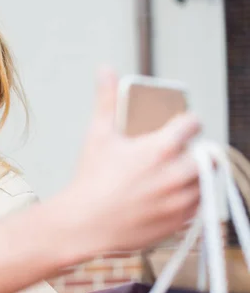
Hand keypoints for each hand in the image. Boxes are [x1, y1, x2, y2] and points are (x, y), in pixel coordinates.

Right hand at [67, 67, 200, 253]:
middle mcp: (177, 175)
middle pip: (207, 154)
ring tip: (171, 174)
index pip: (193, 124)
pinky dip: (188, 198)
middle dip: (194, 150)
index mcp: (161, 149)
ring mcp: (180, 201)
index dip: (186, 121)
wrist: (84, 224)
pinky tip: (168, 195)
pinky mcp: (178, 222)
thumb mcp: (98, 134)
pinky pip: (197, 206)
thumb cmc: (90, 180)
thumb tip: (105, 69)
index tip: (180, 125)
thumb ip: (106, 99)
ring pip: (204, 181)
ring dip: (193, 175)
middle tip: (176, 153)